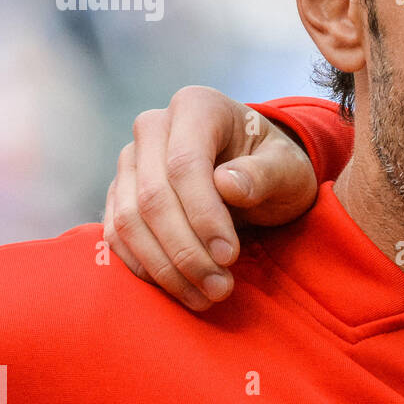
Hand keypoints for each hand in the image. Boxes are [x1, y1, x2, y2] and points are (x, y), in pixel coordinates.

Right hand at [103, 85, 317, 308]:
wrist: (256, 173)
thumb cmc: (275, 166)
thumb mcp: (287, 169)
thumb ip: (263, 174)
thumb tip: (228, 184)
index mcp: (196, 106)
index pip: (184, 165)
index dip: (203, 215)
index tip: (229, 256)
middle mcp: (153, 127)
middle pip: (152, 197)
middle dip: (186, 251)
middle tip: (220, 289)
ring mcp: (130, 161)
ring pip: (128, 221)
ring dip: (164, 267)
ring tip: (205, 297)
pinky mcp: (119, 194)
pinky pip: (116, 235)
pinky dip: (145, 267)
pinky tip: (178, 289)